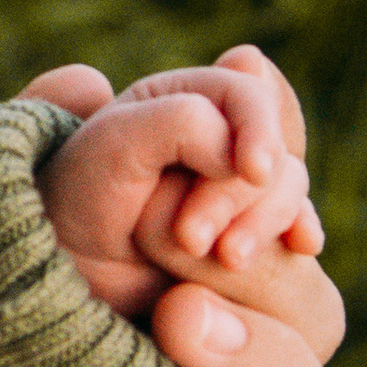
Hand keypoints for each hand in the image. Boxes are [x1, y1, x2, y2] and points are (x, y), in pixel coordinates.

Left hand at [0, 160, 346, 366]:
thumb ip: (21, 168)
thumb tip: (89, 73)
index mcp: (152, 277)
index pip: (270, 209)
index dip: (274, 162)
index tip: (233, 137)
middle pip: (306, 304)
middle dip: (264, 260)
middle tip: (180, 237)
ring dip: (273, 362)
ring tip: (180, 325)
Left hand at [31, 38, 321, 317]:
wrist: (66, 270)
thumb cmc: (78, 197)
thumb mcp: (116, 144)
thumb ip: (181, 123)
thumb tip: (246, 156)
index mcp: (189, 97)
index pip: (251, 96)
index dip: (259, 130)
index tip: (250, 170)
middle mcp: (222, 137)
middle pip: (276, 153)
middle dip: (242, 196)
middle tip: (192, 240)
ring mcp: (239, 188)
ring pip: (288, 195)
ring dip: (260, 226)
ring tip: (221, 261)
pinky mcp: (249, 232)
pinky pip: (293, 230)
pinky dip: (294, 238)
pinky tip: (300, 248)